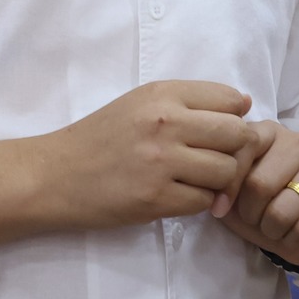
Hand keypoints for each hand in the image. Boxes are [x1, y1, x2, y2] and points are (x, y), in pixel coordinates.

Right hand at [0, 81, 256, 246]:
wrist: (53, 176)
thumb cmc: (100, 137)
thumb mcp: (140, 102)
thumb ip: (189, 101)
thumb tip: (244, 104)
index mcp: (163, 94)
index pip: (231, 100)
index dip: (237, 119)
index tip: (224, 134)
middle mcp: (165, 122)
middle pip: (237, 136)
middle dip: (238, 153)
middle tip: (222, 164)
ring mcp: (161, 162)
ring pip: (226, 171)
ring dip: (221, 182)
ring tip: (200, 182)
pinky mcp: (154, 198)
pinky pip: (204, 201)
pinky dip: (200, 203)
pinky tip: (182, 197)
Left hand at [216, 121, 298, 269]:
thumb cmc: (265, 202)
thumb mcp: (237, 190)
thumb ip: (221, 184)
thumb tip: (213, 196)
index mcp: (267, 133)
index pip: (241, 150)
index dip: (225, 186)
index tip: (220, 208)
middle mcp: (296, 142)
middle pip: (259, 185)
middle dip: (250, 213)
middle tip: (256, 218)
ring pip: (282, 211)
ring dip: (272, 230)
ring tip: (275, 226)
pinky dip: (293, 241)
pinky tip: (296, 233)